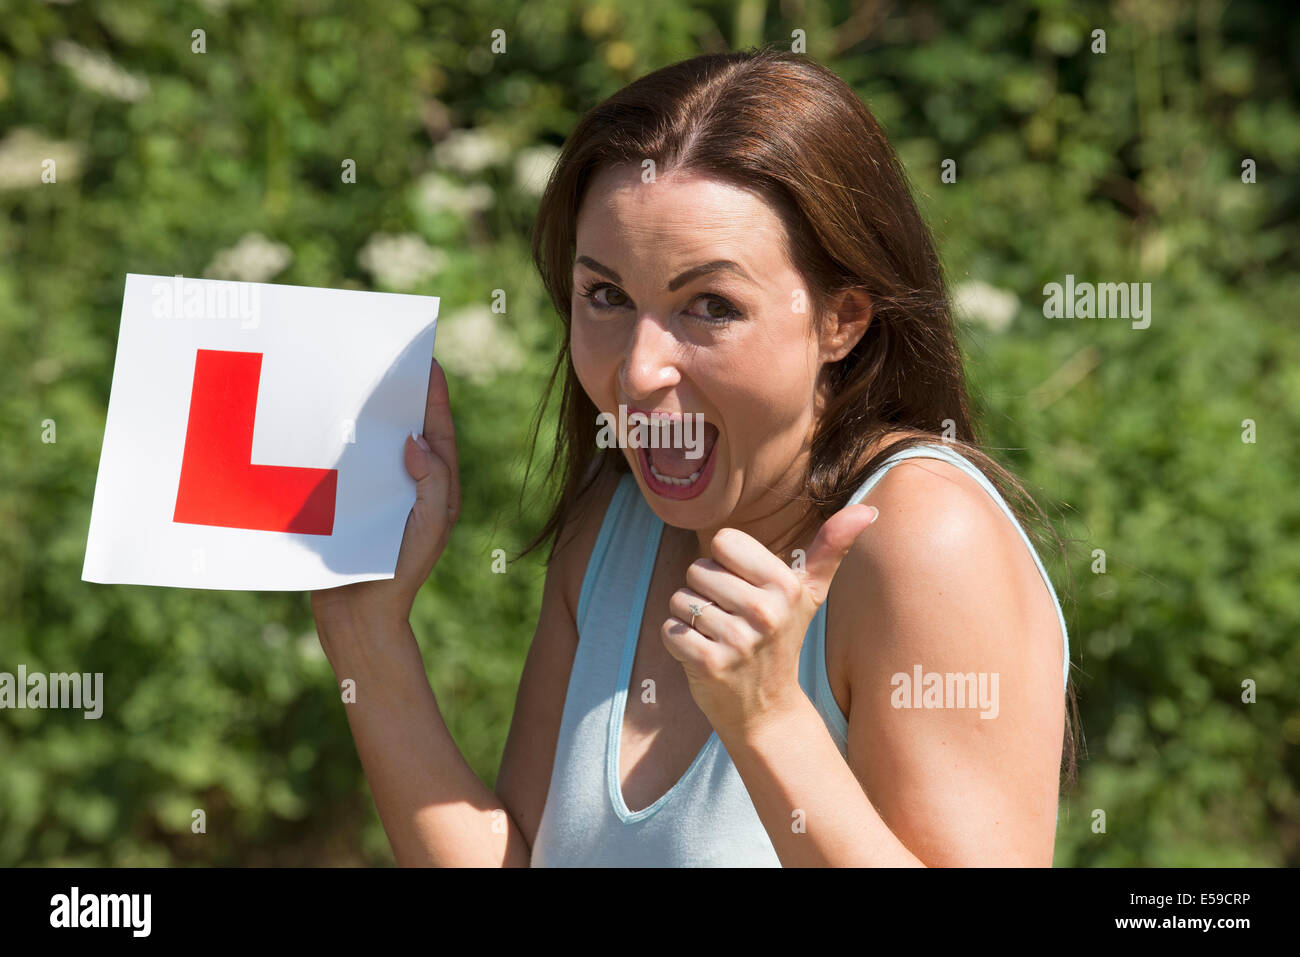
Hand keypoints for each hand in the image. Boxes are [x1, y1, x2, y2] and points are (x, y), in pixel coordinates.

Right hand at [311, 357, 460, 628]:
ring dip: (364, 416)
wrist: (358, 617)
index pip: (437, 431)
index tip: (429, 360)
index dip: (434, 396)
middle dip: (398, 397)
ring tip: (353, 378)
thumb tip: (416, 440)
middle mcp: (408, 484)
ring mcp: (377, 493)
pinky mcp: (346, 503)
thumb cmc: (402, 572)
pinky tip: (319, 422)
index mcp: (436, 487)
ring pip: (372, 445)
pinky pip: (342, 466)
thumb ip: (434, 483)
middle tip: (386, 358)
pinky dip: (334, 444)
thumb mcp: (430, 526)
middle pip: (405, 430)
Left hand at [661, 503, 879, 740]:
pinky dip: (678, 643)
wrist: (768, 712)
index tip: (744, 591)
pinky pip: (670, 630)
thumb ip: (830, 548)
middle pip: (697, 569)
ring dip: (691, 620)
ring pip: (680, 600)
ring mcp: (737, 640)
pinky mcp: (709, 664)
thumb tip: (866, 510)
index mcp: (786, 586)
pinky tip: (704, 657)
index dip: (726, 564)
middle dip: (705, 593)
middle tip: (731, 620)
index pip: (724, 541)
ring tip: (720, 639)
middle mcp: (764, 611)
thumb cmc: (782, 640)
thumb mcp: (809, 594)